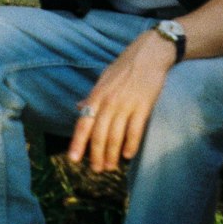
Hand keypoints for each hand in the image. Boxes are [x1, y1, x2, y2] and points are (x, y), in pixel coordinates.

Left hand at [67, 31, 174, 172]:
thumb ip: (92, 96)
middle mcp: (109, 102)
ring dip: (112, 155)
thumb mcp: (104, 78)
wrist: (149, 54)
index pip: (83, 123)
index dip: (78, 143)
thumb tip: (79, 107)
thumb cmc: (125, 66)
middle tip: (97, 169)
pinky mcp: (143, 106)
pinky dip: (130, 145)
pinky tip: (128, 155)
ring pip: (115, 136)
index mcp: (97, 95)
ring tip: (111, 166)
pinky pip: (135, 131)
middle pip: (99, 135)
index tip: (73, 159)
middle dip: (96, 155)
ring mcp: (126, 104)